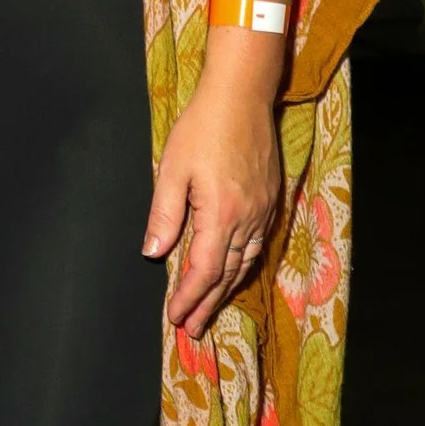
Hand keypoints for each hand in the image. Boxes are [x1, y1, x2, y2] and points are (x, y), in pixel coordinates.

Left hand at [144, 57, 285, 342]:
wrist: (242, 95)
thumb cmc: (203, 127)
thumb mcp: (172, 169)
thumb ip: (164, 216)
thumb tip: (154, 254)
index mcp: (221, 214)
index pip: (203, 271)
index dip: (188, 298)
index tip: (174, 318)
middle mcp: (248, 219)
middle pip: (227, 274)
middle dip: (207, 304)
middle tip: (191, 330)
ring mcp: (263, 210)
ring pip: (245, 263)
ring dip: (226, 290)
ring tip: (209, 310)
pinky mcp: (270, 200)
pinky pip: (257, 245)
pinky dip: (243, 266)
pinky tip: (234, 273)